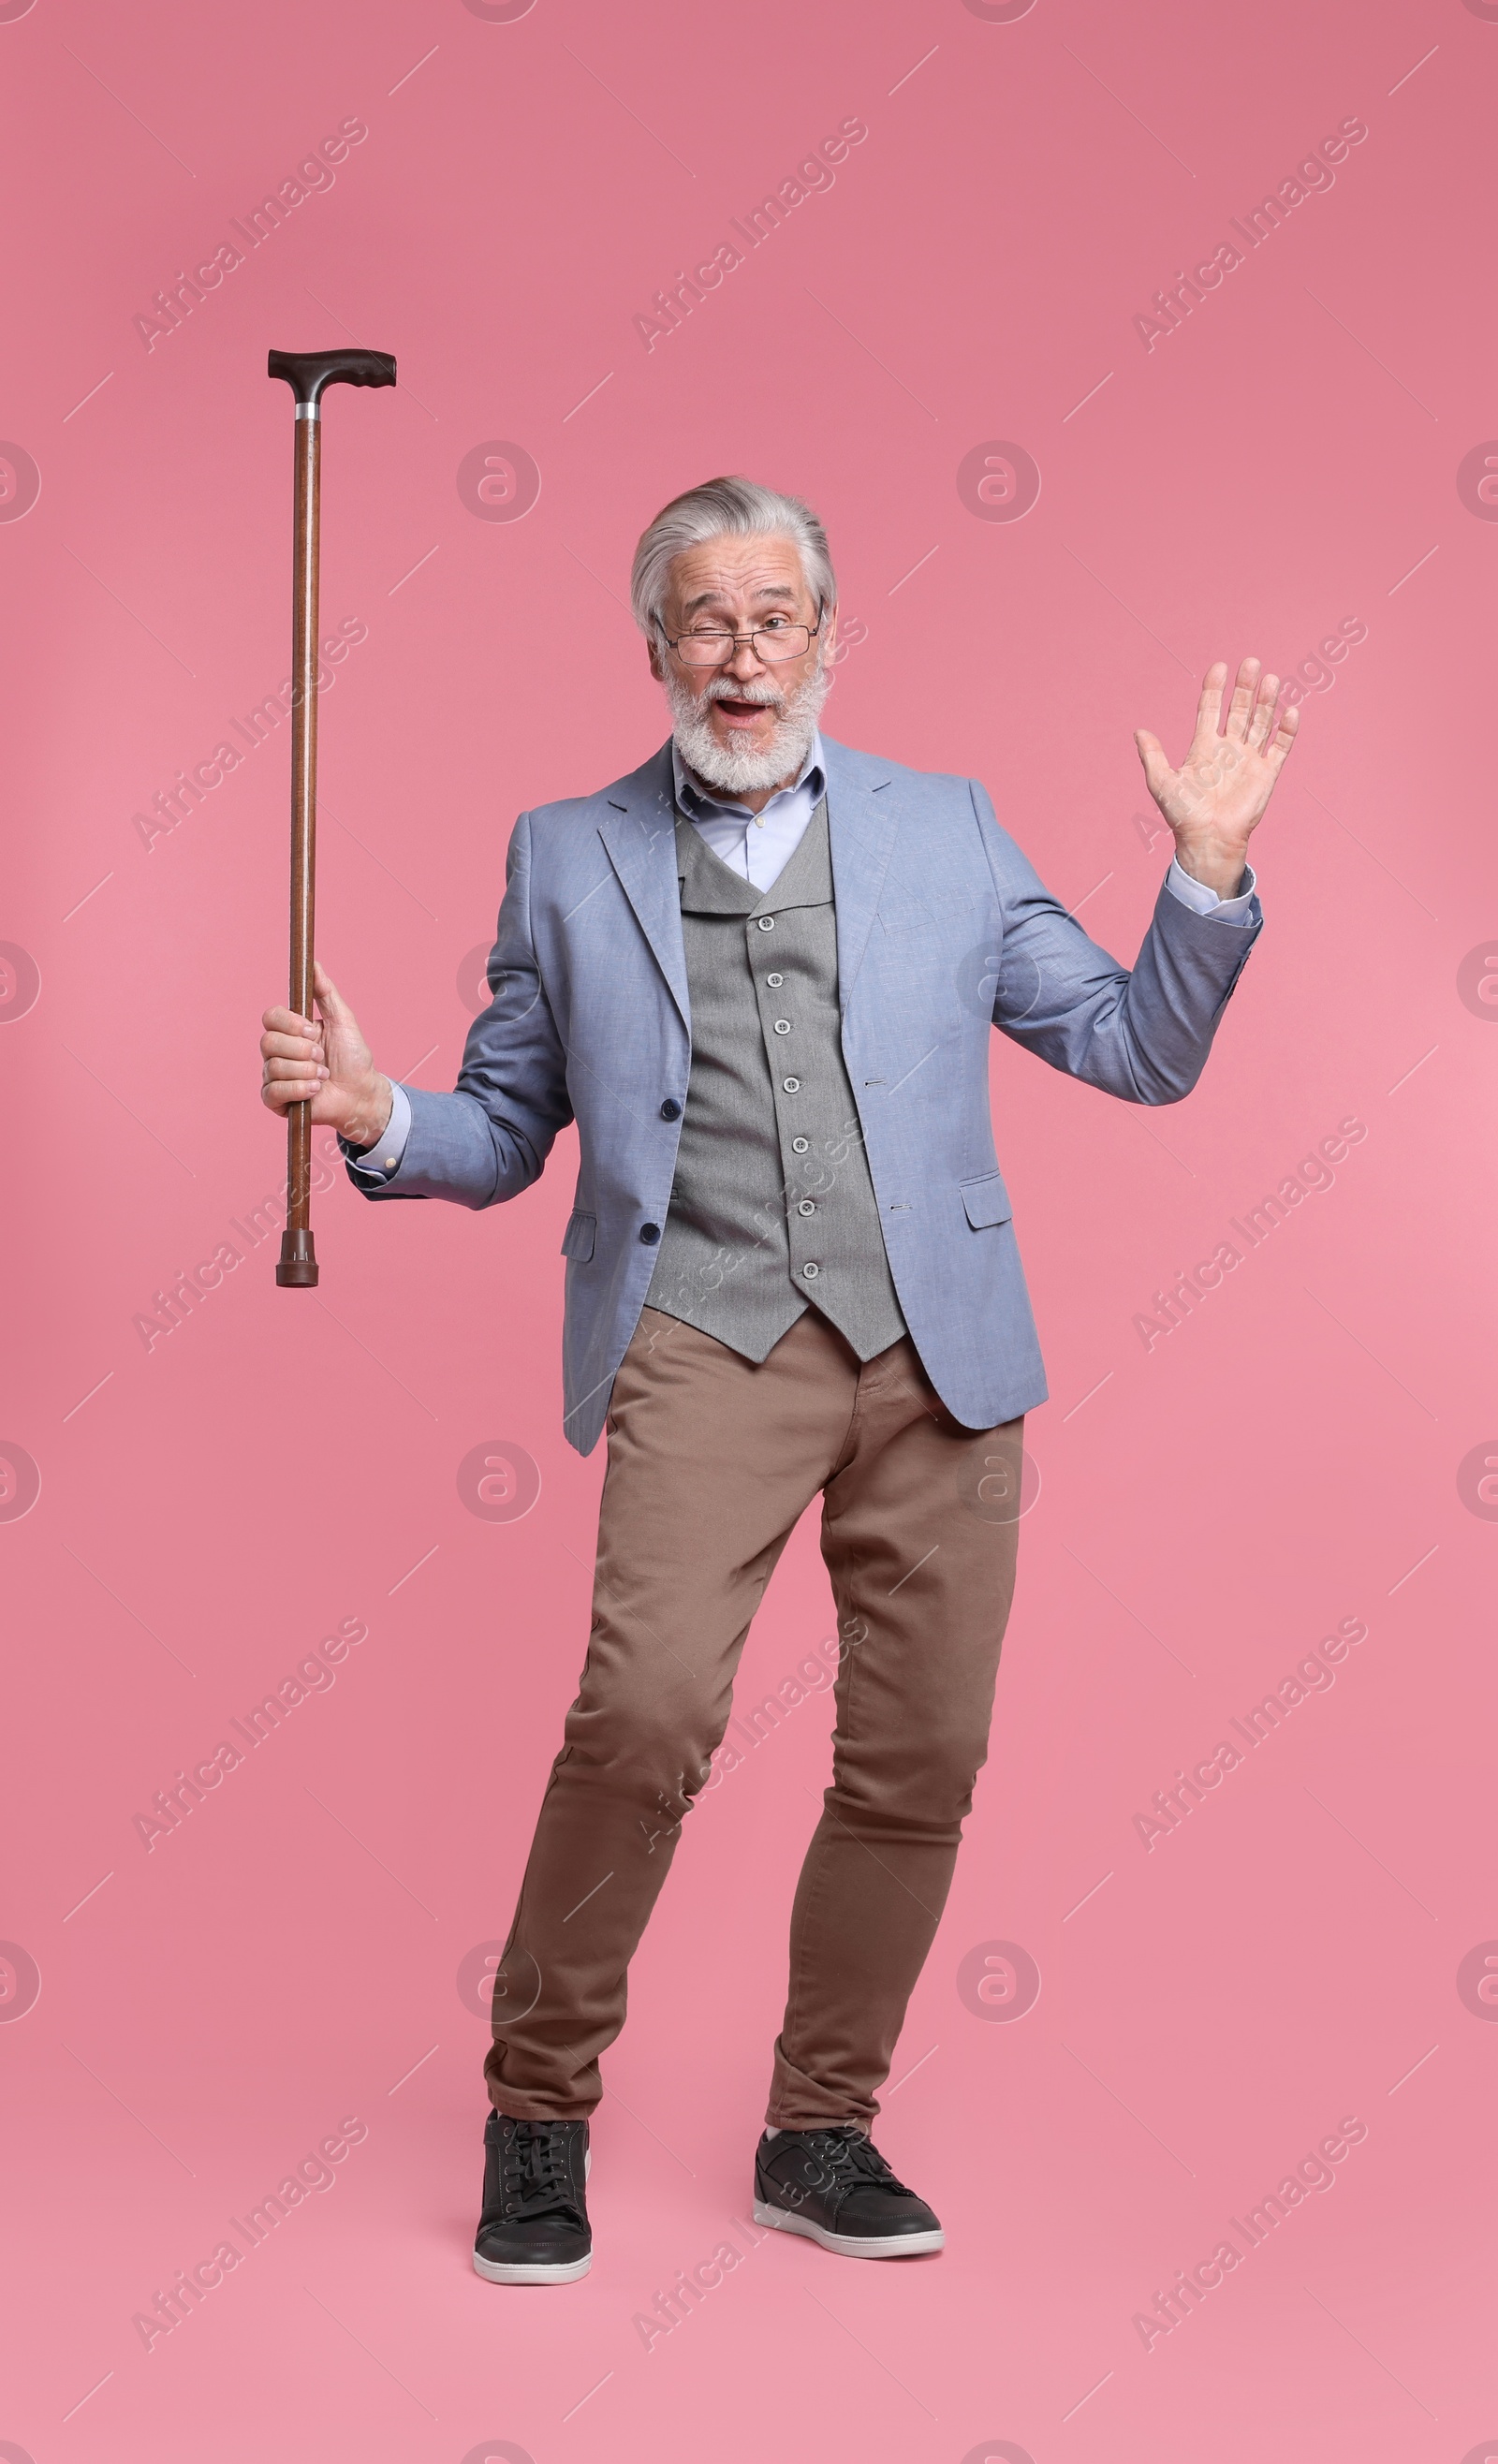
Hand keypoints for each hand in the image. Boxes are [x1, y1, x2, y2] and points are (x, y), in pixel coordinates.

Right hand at [260, 960, 391, 1148]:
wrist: (362, 1093)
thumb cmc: (353, 1058)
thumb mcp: (343, 1020)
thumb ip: (326, 992)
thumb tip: (314, 964)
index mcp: (289, 1031)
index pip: (270, 1017)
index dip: (290, 1023)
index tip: (313, 1030)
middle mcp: (277, 1052)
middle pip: (268, 1042)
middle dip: (302, 1050)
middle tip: (322, 1057)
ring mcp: (273, 1076)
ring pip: (274, 1066)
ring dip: (306, 1071)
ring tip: (323, 1075)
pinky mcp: (275, 1101)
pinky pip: (273, 1091)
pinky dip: (299, 1089)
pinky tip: (315, 1090)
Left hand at [1134, 657, 1298, 897]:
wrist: (1207, 840)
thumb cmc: (1183, 815)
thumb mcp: (1161, 783)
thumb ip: (1152, 756)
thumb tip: (1138, 731)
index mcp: (1204, 747)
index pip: (1210, 709)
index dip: (1214, 688)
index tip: (1219, 667)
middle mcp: (1228, 749)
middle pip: (1240, 710)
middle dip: (1246, 687)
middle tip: (1251, 663)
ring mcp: (1249, 760)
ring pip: (1261, 723)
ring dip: (1266, 702)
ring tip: (1271, 679)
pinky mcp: (1266, 774)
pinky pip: (1280, 747)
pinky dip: (1286, 730)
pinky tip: (1290, 710)